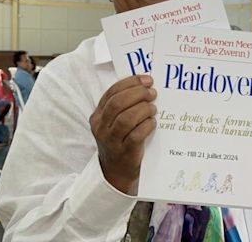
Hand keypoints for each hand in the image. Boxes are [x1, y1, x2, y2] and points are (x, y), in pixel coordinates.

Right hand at [90, 75, 156, 193]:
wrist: (115, 173)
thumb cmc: (120, 141)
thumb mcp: (115, 122)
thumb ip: (125, 105)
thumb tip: (146, 86)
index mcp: (98, 115)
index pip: (112, 92)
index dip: (131, 82)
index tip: (147, 79)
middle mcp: (101, 126)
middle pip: (118, 103)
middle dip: (138, 93)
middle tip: (152, 93)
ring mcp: (111, 140)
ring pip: (126, 119)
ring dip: (143, 109)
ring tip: (153, 109)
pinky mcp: (124, 152)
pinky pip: (136, 135)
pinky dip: (147, 126)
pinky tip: (152, 123)